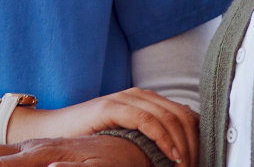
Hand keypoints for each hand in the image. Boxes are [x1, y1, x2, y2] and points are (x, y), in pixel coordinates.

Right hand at [0, 88, 196, 164]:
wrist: (53, 132)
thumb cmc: (91, 140)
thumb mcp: (128, 139)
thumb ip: (150, 138)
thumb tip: (180, 154)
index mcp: (146, 100)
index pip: (184, 114)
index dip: (197, 138)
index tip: (200, 161)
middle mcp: (139, 95)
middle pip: (181, 115)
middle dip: (193, 143)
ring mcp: (125, 98)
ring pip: (169, 117)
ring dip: (182, 144)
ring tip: (185, 165)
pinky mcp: (112, 107)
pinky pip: (148, 120)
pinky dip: (164, 139)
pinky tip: (170, 156)